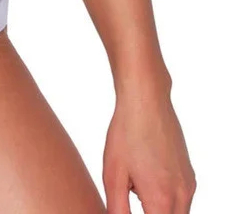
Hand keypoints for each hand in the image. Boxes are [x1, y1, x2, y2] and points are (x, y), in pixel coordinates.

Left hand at [102, 85, 195, 212]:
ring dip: (158, 210)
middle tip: (132, 193)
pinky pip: (181, 201)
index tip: (129, 205)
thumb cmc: (126, 133)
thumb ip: (117, 209)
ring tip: (137, 185)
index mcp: (161, 198)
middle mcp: (181, 195)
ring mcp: (188, 185)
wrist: (146, 100)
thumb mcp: (112, 175)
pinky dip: (166, 199)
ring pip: (177, 213)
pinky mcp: (190, 175)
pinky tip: (147, 176)